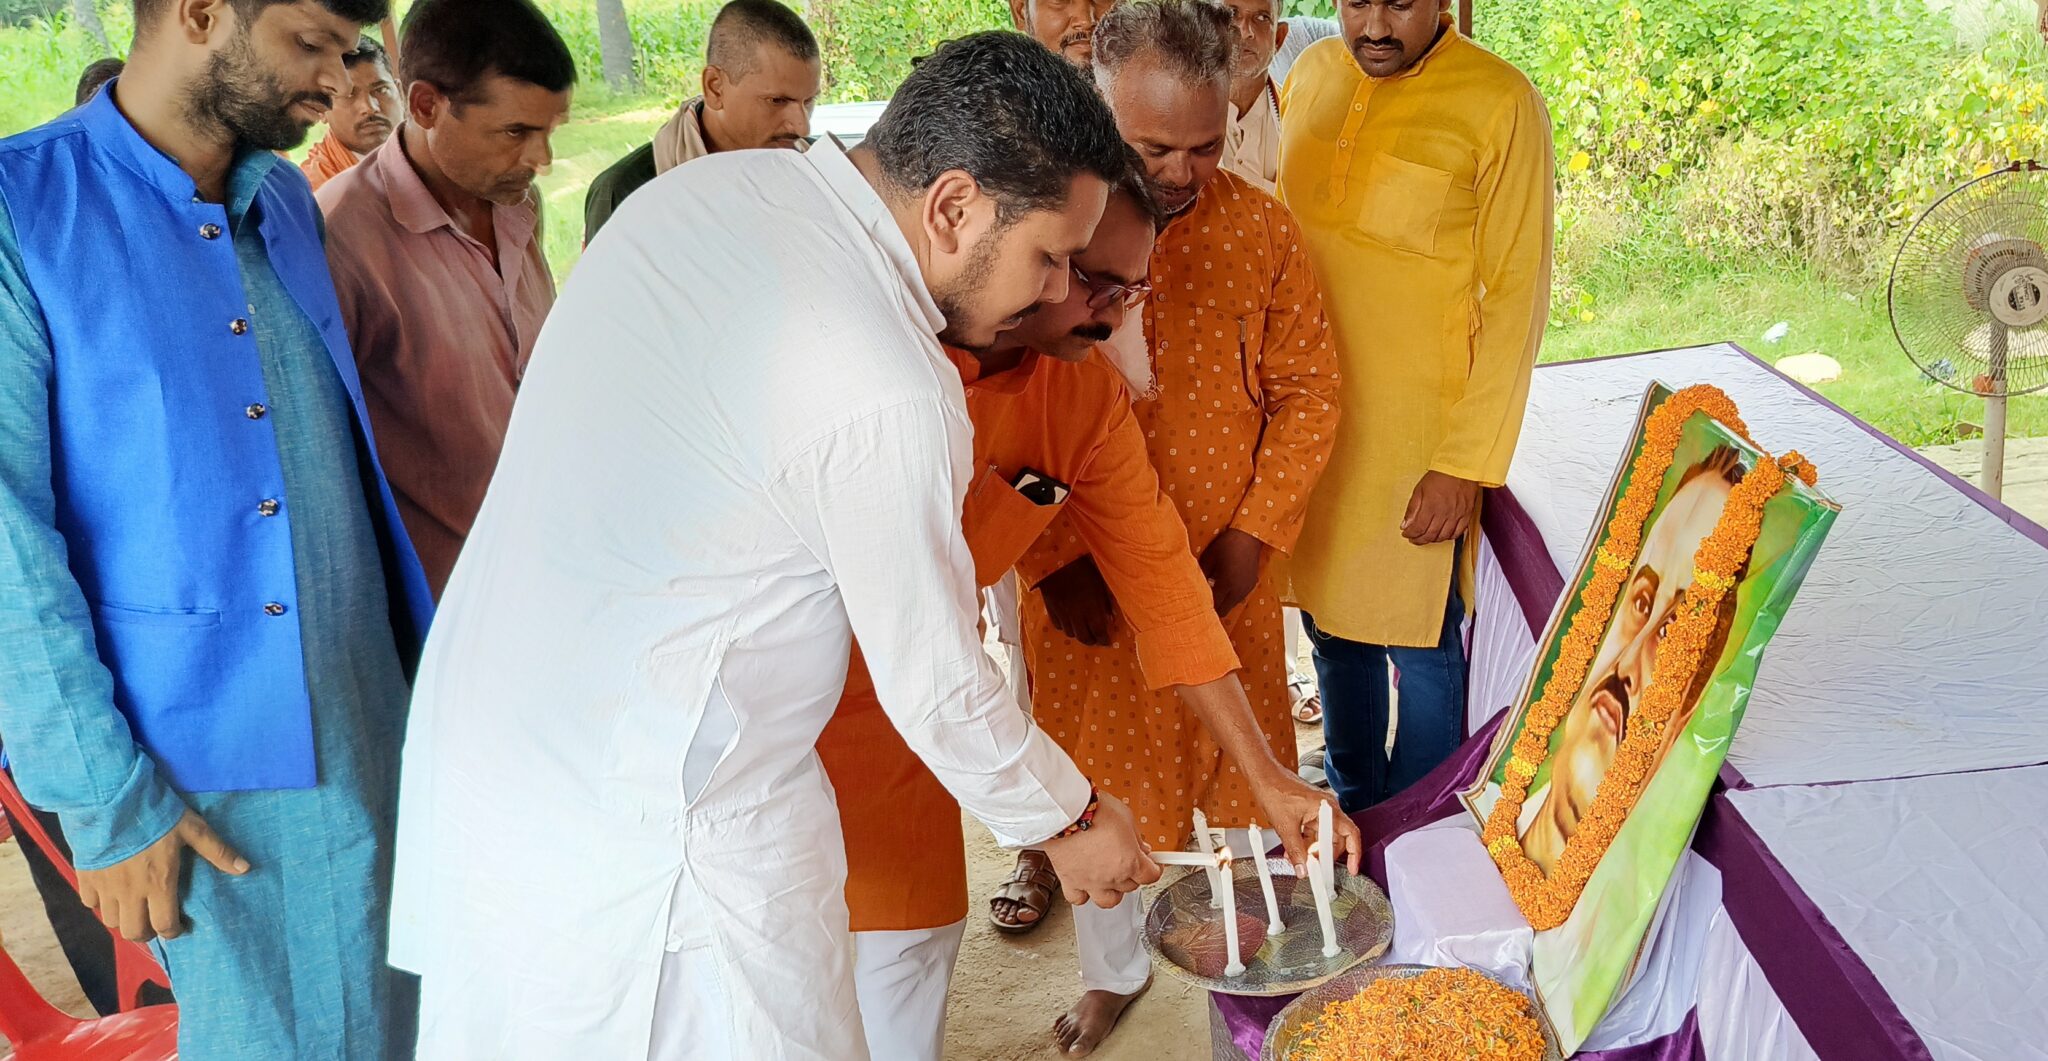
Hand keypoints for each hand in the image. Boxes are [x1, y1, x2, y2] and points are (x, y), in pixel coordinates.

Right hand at [76, 809, 248, 942]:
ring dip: (123, 919)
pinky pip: (90, 903)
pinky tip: (110, 893)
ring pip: (110, 921)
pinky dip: (100, 904)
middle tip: (155, 922)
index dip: (173, 932)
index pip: (164, 925)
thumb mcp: (192, 829)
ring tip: (134, 908)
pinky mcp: (86, 877)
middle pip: (133, 932)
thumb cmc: (155, 814)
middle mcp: (130, 892)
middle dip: (146, 933)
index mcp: (158, 884)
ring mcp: (105, 886)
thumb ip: (216, 851)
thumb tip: (245, 868)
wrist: (110, 799)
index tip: (179, 927)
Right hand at [1038, 792, 1161, 908]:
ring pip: (1108, 900)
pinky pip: (1078, 898)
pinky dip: (1083, 894)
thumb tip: (1141, 847)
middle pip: (1131, 886)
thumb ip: (1136, 837)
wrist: (1065, 811)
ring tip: (1109, 877)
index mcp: (1131, 862)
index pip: (1151, 875)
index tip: (1152, 864)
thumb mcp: (1126, 817)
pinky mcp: (1070, 881)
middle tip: (1127, 860)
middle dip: (1132, 873)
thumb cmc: (1095, 809)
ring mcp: (1091, 882)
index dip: (1154, 868)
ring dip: (1112, 891)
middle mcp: (1112, 877)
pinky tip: (1085, 883)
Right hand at [1040, 556, 1115, 646]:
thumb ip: (1105, 602)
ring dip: (1078, 634)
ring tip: (1083, 631)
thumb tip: (1109, 617)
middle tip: (1096, 639)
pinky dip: (1065, 627)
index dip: (1104, 639)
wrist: (1057, 560)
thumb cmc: (1083, 568)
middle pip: (1084, 637)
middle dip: (1092, 641)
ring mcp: (1062, 613)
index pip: (1099, 631)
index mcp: (1091, 608)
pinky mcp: (1051, 609)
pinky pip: (1058, 625)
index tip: (1107, 641)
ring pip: (1070, 633)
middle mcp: (1076, 614)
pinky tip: (1070, 623)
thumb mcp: (1100, 583)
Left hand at [1199, 528, 1264, 616]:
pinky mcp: (1251, 585)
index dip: (1203, 607)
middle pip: (1223, 610)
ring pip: (1231, 605)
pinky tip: (1224, 587)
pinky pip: (1238, 598)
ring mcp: (1246, 589)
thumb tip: (1191, 586)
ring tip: (1213, 593)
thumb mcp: (1209, 557)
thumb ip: (1201, 574)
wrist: (1249, 536)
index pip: (1213, 605)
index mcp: (1226, 584)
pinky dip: (1230, 597)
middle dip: (1213, 609)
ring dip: (1222, 603)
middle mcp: (1238, 591)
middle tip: (1202, 601)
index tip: (1194, 606)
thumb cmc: (1226, 545)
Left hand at [1245, 764, 1361, 875]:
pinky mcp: (1308, 812)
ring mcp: (1317, 809)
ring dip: (1312, 851)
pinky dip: (1305, 843)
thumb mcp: (1285, 826)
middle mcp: (1326, 808)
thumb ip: (1295, 851)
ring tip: (1301, 860)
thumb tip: (1303, 868)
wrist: (1262, 775)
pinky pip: (1312, 832)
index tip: (1352, 868)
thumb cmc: (1274, 789)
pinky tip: (1295, 851)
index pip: (1350, 834)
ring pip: (1322, 837)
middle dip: (1325, 856)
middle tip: (1317, 869)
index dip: (1354, 853)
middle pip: (1336, 839)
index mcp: (1327, 808)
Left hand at [1400, 471, 1481, 545]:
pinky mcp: (1466, 515)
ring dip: (1433, 539)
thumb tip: (1405, 524)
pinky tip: (1442, 534)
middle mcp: (1444, 513)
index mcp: (1431, 506)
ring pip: (1443, 536)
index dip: (1410, 534)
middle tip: (1414, 538)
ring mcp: (1456, 515)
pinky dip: (1448, 537)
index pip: (1418, 528)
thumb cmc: (1440, 476)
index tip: (1406, 533)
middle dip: (1419, 539)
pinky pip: (1457, 533)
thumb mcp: (1419, 490)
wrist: (1460, 468)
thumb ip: (1412, 509)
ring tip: (1427, 537)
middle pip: (1430, 535)